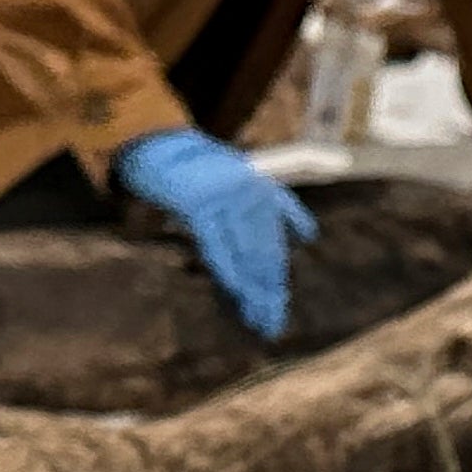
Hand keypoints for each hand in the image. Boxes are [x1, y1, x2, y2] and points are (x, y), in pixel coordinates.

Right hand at [115, 127, 316, 338]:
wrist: (162, 146)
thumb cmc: (200, 172)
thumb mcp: (243, 184)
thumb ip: (277, 207)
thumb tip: (309, 236)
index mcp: (263, 192)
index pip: (274, 247)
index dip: (276, 282)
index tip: (277, 312)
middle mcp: (250, 194)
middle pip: (264, 254)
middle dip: (268, 292)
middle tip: (270, 325)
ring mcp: (225, 197)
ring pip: (244, 252)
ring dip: (251, 289)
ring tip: (256, 318)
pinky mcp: (199, 202)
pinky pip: (216, 244)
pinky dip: (227, 269)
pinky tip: (236, 292)